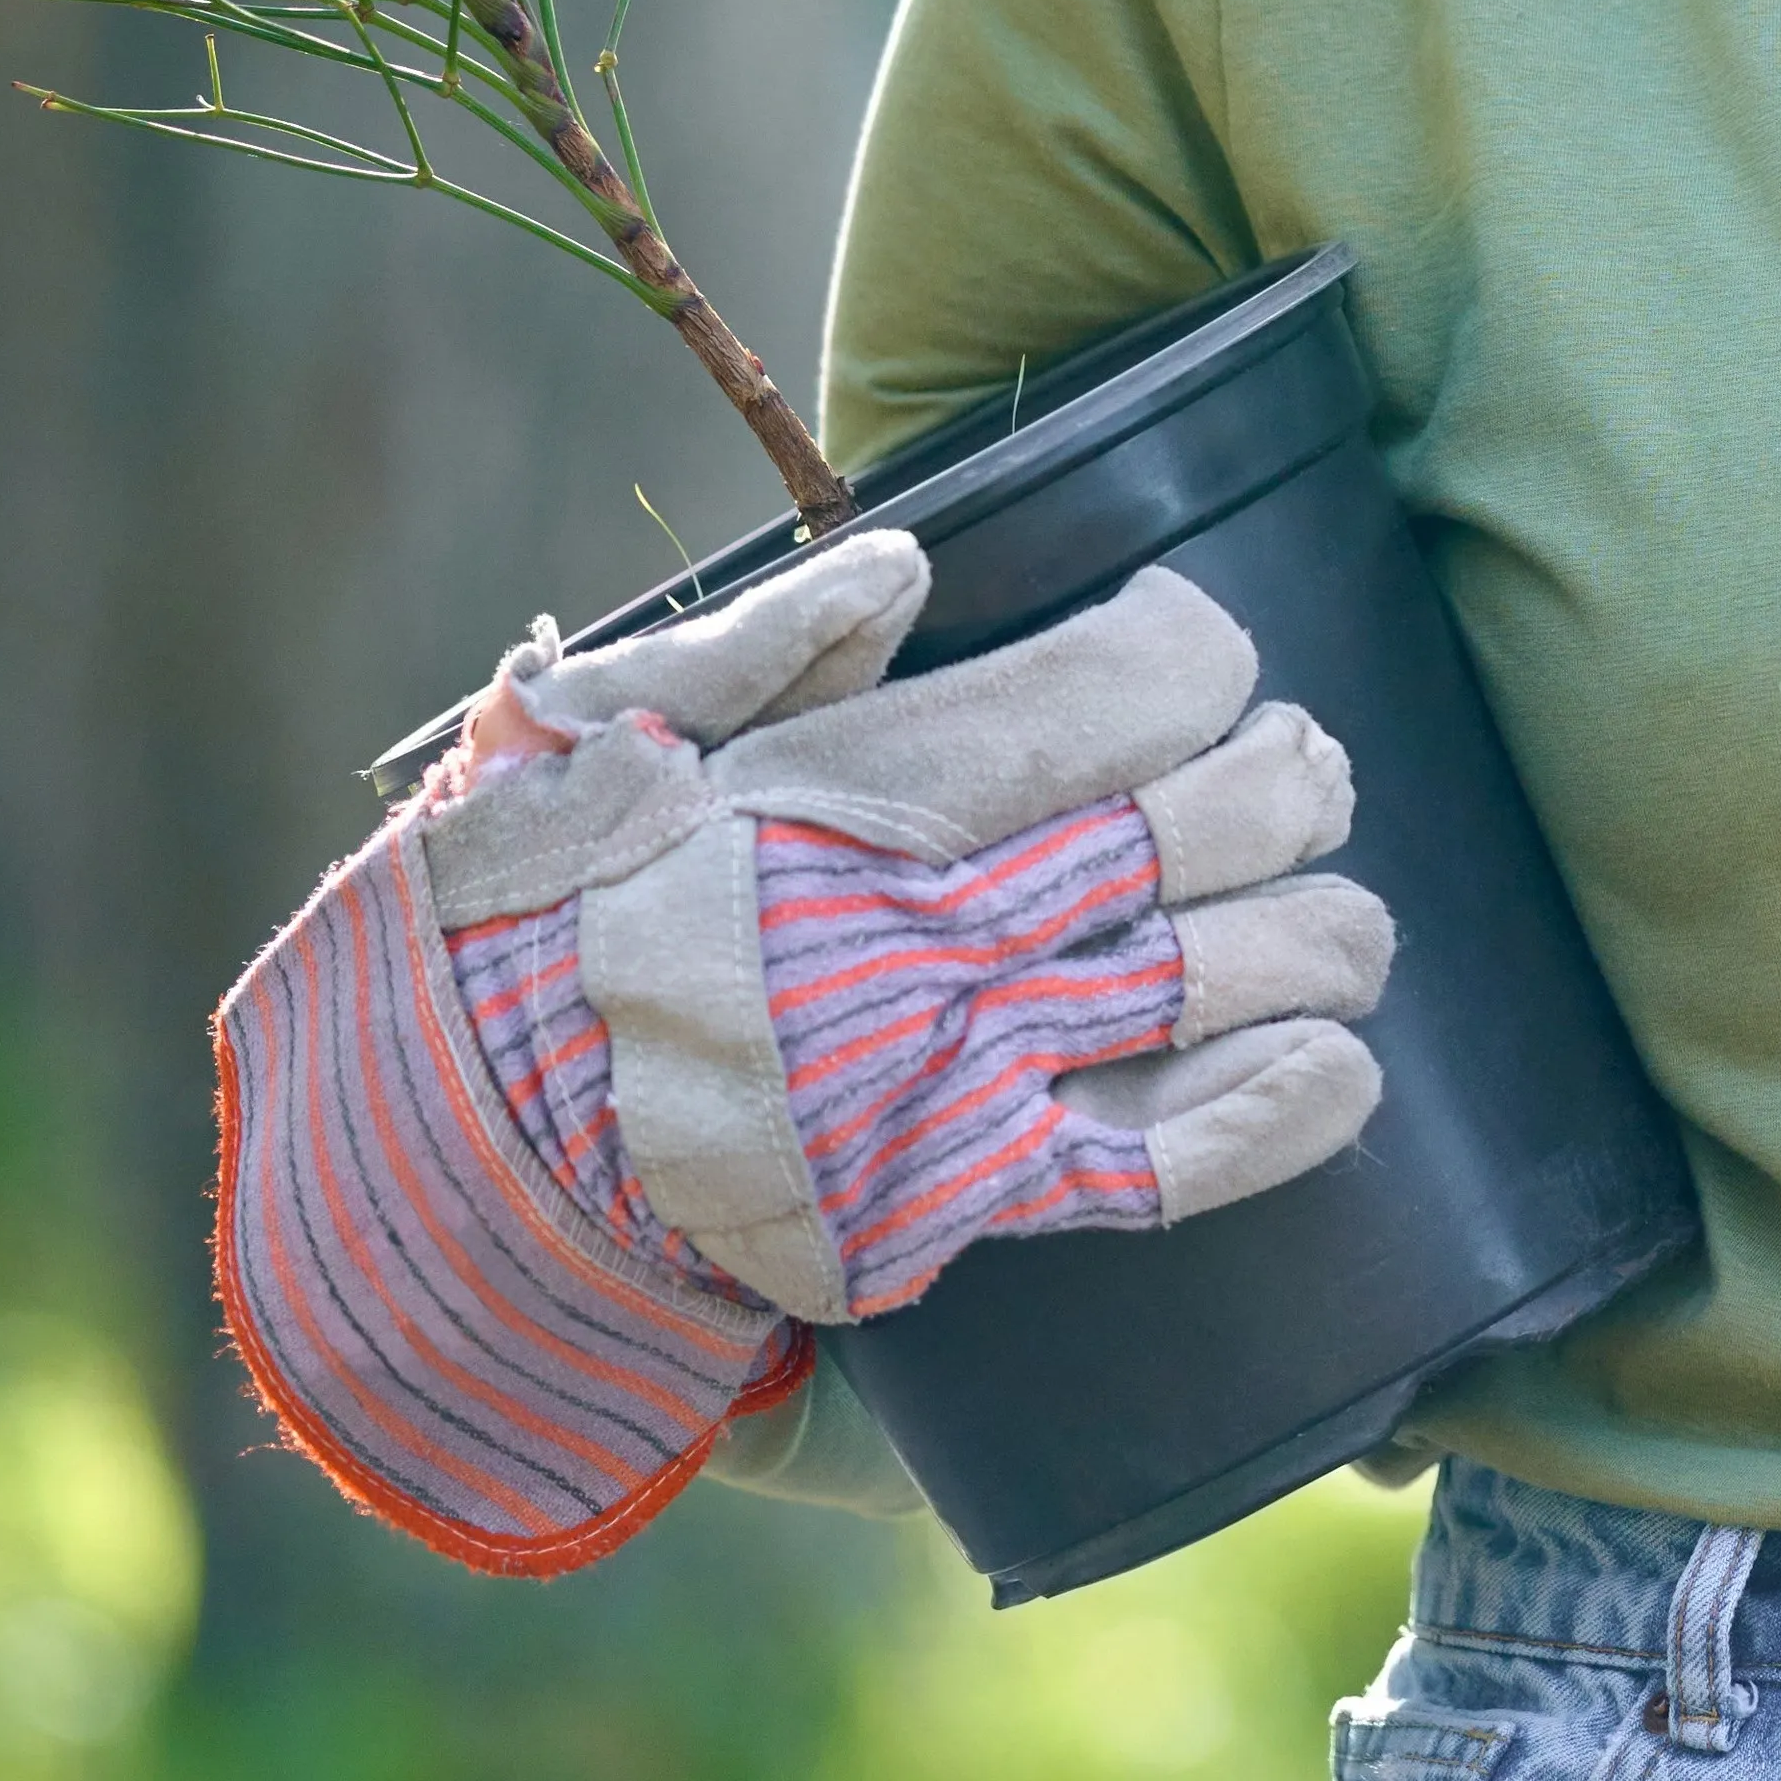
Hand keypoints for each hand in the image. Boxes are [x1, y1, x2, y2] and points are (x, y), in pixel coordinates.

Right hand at [215, 533, 1392, 1574]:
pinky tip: (1343, 1070)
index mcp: (862, 785)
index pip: (1130, 680)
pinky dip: (1278, 1112)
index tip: (1208, 655)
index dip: (1202, 657)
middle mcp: (936, 920)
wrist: (432, 1175)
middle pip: (1213, 820)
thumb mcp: (595, 742)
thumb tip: (905, 573)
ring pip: (1220, 975)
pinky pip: (1161, 1159)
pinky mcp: (955, 1206)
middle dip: (1294, 787)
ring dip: (1324, 940)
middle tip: (1309, 781)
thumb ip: (758, 648)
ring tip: (1348, 925)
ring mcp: (957, 1069)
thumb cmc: (510, 930)